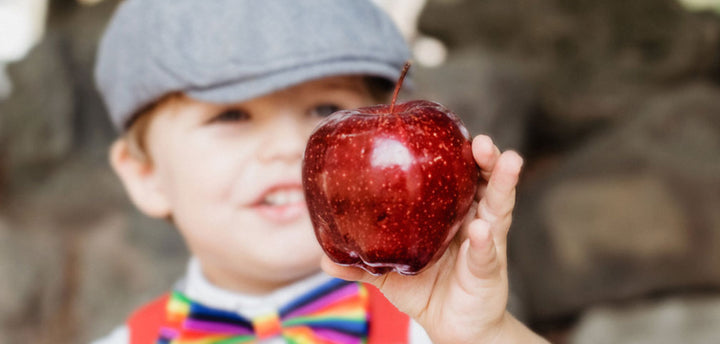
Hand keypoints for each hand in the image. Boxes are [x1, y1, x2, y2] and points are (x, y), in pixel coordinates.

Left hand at [321, 135, 547, 343]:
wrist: (450, 327)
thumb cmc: (424, 291)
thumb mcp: (390, 274)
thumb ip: (361, 265)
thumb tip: (323, 259)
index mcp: (450, 214)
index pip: (457, 176)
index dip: (457, 154)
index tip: (449, 132)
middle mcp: (474, 221)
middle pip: (484, 182)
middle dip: (486, 159)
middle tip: (481, 141)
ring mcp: (486, 243)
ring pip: (498, 207)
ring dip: (502, 183)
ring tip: (504, 159)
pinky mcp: (489, 269)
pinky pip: (486, 252)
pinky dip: (483, 240)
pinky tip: (479, 229)